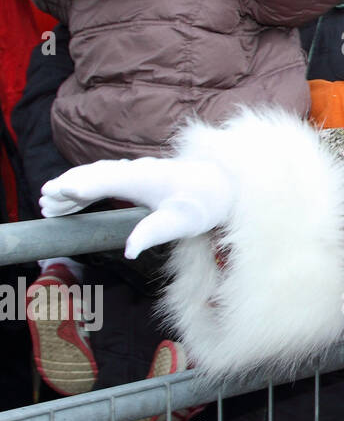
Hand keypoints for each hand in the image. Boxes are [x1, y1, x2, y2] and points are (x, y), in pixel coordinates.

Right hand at [41, 157, 234, 259]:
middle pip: (95, 175)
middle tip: (44, 201)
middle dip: (68, 186)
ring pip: (97, 175)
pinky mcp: (137, 176)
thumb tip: (129, 250)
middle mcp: (137, 169)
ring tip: (48, 204)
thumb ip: (154, 233)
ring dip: (73, 187)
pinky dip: (86, 188)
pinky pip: (105, 178)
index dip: (80, 187)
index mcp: (144, 178)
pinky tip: (72, 201)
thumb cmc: (203, 204)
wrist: (222, 186)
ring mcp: (136, 171)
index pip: (105, 180)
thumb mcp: (181, 222)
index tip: (57, 193)